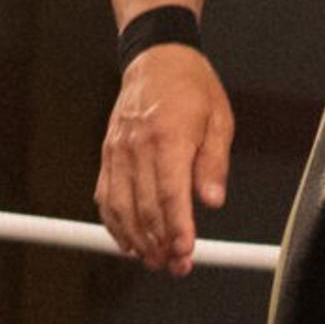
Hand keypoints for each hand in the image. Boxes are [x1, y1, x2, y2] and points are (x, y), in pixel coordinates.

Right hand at [97, 42, 232, 273]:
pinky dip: (114, 222)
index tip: (185, 252)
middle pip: (144, 207)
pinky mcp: (107, 154)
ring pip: (120, 207)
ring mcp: (118, 152)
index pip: (170, 194)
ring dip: (136, 239)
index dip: (177, 228)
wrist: (156, 58)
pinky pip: (105, 196)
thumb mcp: (219, 120)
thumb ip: (214, 164)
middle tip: (176, 266)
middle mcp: (137, 147)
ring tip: (153, 259)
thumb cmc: (192, 88)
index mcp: (168, 137)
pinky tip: (128, 240)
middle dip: (160, 243)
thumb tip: (212, 201)